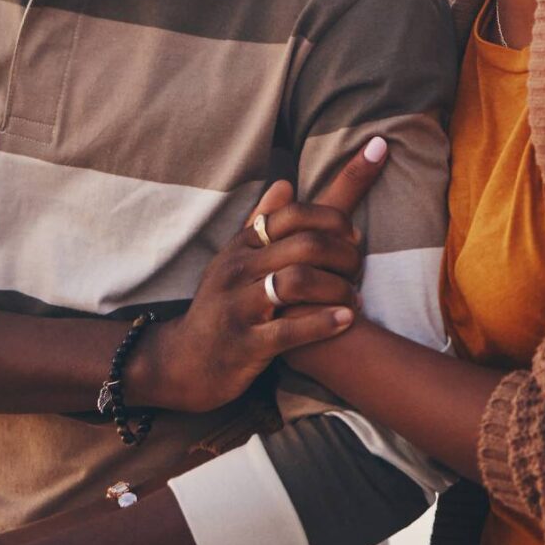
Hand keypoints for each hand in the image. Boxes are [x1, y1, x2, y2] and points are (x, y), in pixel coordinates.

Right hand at [132, 138, 389, 416]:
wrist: (184, 361)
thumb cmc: (221, 306)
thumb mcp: (234, 259)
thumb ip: (261, 222)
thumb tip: (286, 182)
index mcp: (241, 246)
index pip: (292, 215)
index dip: (331, 219)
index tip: (353, 234)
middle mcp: (238, 270)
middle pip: (304, 245)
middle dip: (343, 254)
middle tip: (359, 268)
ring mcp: (240, 307)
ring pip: (298, 282)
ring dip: (338, 288)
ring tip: (356, 298)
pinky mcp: (246, 344)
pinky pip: (290, 330)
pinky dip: (324, 323)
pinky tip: (347, 320)